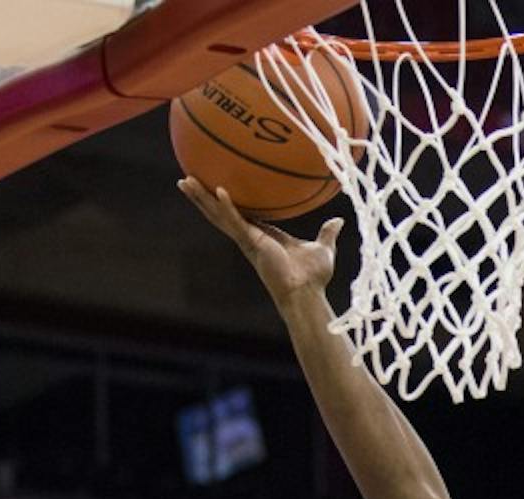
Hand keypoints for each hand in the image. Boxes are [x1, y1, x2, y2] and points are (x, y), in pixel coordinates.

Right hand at [176, 176, 340, 303]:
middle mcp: (249, 237)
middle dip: (202, 197)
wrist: (307, 293)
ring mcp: (248, 241)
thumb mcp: (322, 249)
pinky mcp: (252, 244)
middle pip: (219, 213)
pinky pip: (237, 222)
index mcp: (261, 236)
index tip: (214, 187)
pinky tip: (220, 191)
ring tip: (185, 181)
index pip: (238, 214)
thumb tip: (338, 221)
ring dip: (202, 198)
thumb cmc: (313, 277)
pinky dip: (228, 207)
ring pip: (219, 215)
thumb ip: (327, 234)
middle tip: (185, 180)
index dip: (225, 202)